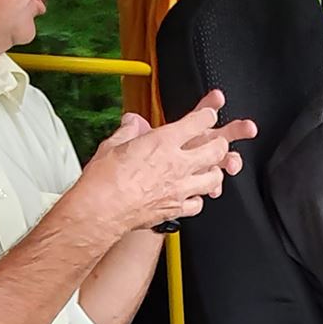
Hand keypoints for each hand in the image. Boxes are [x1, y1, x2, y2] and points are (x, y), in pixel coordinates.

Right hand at [72, 91, 256, 235]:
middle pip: (215, 148)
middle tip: (219, 142)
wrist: (101, 210)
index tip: (210, 113)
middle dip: (221, 143)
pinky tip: (194, 196)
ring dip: (215, 172)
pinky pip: (198, 203)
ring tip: (212, 170)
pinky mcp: (176, 208)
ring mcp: (180, 187)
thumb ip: (127, 131)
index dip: (208, 114)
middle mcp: (177, 163)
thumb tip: (131, 122)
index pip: (198, 121)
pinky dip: (199, 199)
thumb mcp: (113, 145)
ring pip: (214, 177)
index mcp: (163, 142)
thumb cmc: (104, 179)